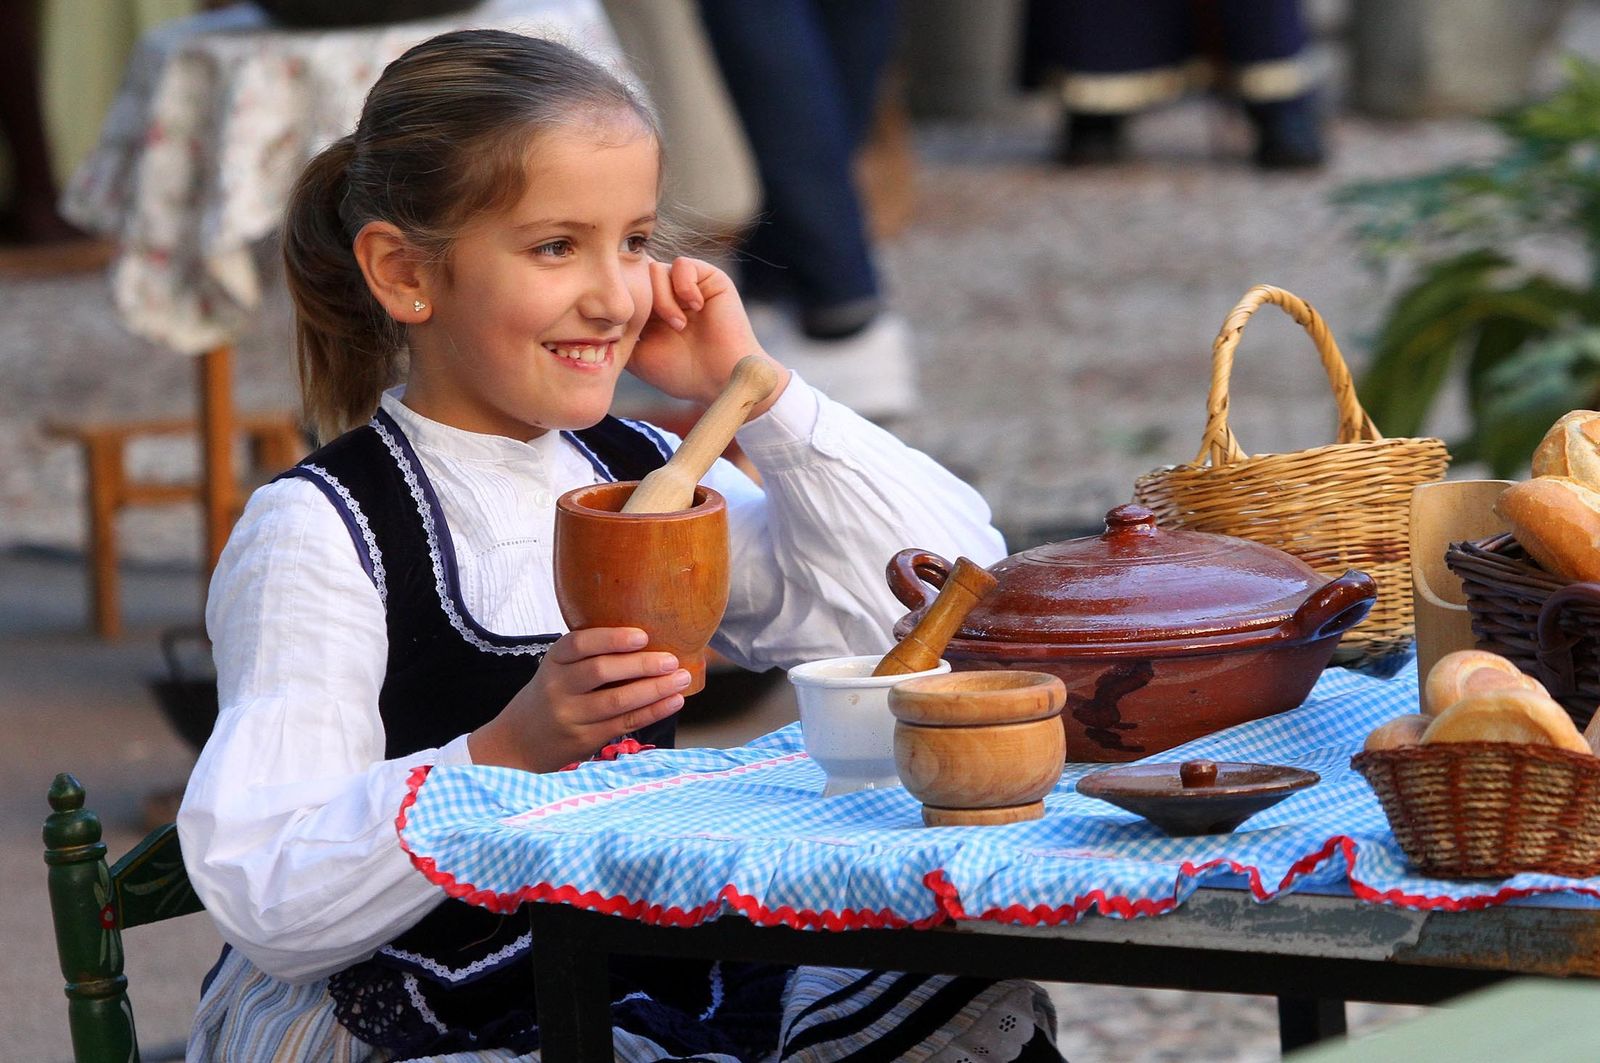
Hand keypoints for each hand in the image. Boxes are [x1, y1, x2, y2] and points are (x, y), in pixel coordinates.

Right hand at [468, 627, 690, 772]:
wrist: (519, 741)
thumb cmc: (553, 695)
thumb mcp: (559, 669)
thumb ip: (591, 657)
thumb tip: (650, 640)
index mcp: (553, 661)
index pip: (579, 644)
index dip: (612, 639)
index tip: (642, 636)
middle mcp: (557, 687)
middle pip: (600, 672)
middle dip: (641, 665)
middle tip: (671, 660)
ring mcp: (570, 716)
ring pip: (617, 701)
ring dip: (654, 689)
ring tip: (681, 679)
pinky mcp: (584, 739)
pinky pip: (624, 723)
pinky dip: (653, 711)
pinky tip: (673, 701)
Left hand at [627, 257, 788, 412]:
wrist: (721, 379)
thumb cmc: (681, 373)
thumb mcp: (636, 355)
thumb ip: (618, 331)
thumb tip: (597, 313)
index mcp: (650, 310)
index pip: (625, 287)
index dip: (623, 301)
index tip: (631, 327)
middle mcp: (668, 294)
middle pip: (636, 275)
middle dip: (641, 301)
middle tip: (655, 328)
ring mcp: (688, 285)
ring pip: (655, 270)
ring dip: (663, 300)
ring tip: (679, 325)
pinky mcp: (710, 277)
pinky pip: (682, 264)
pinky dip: (684, 286)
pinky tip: (694, 308)